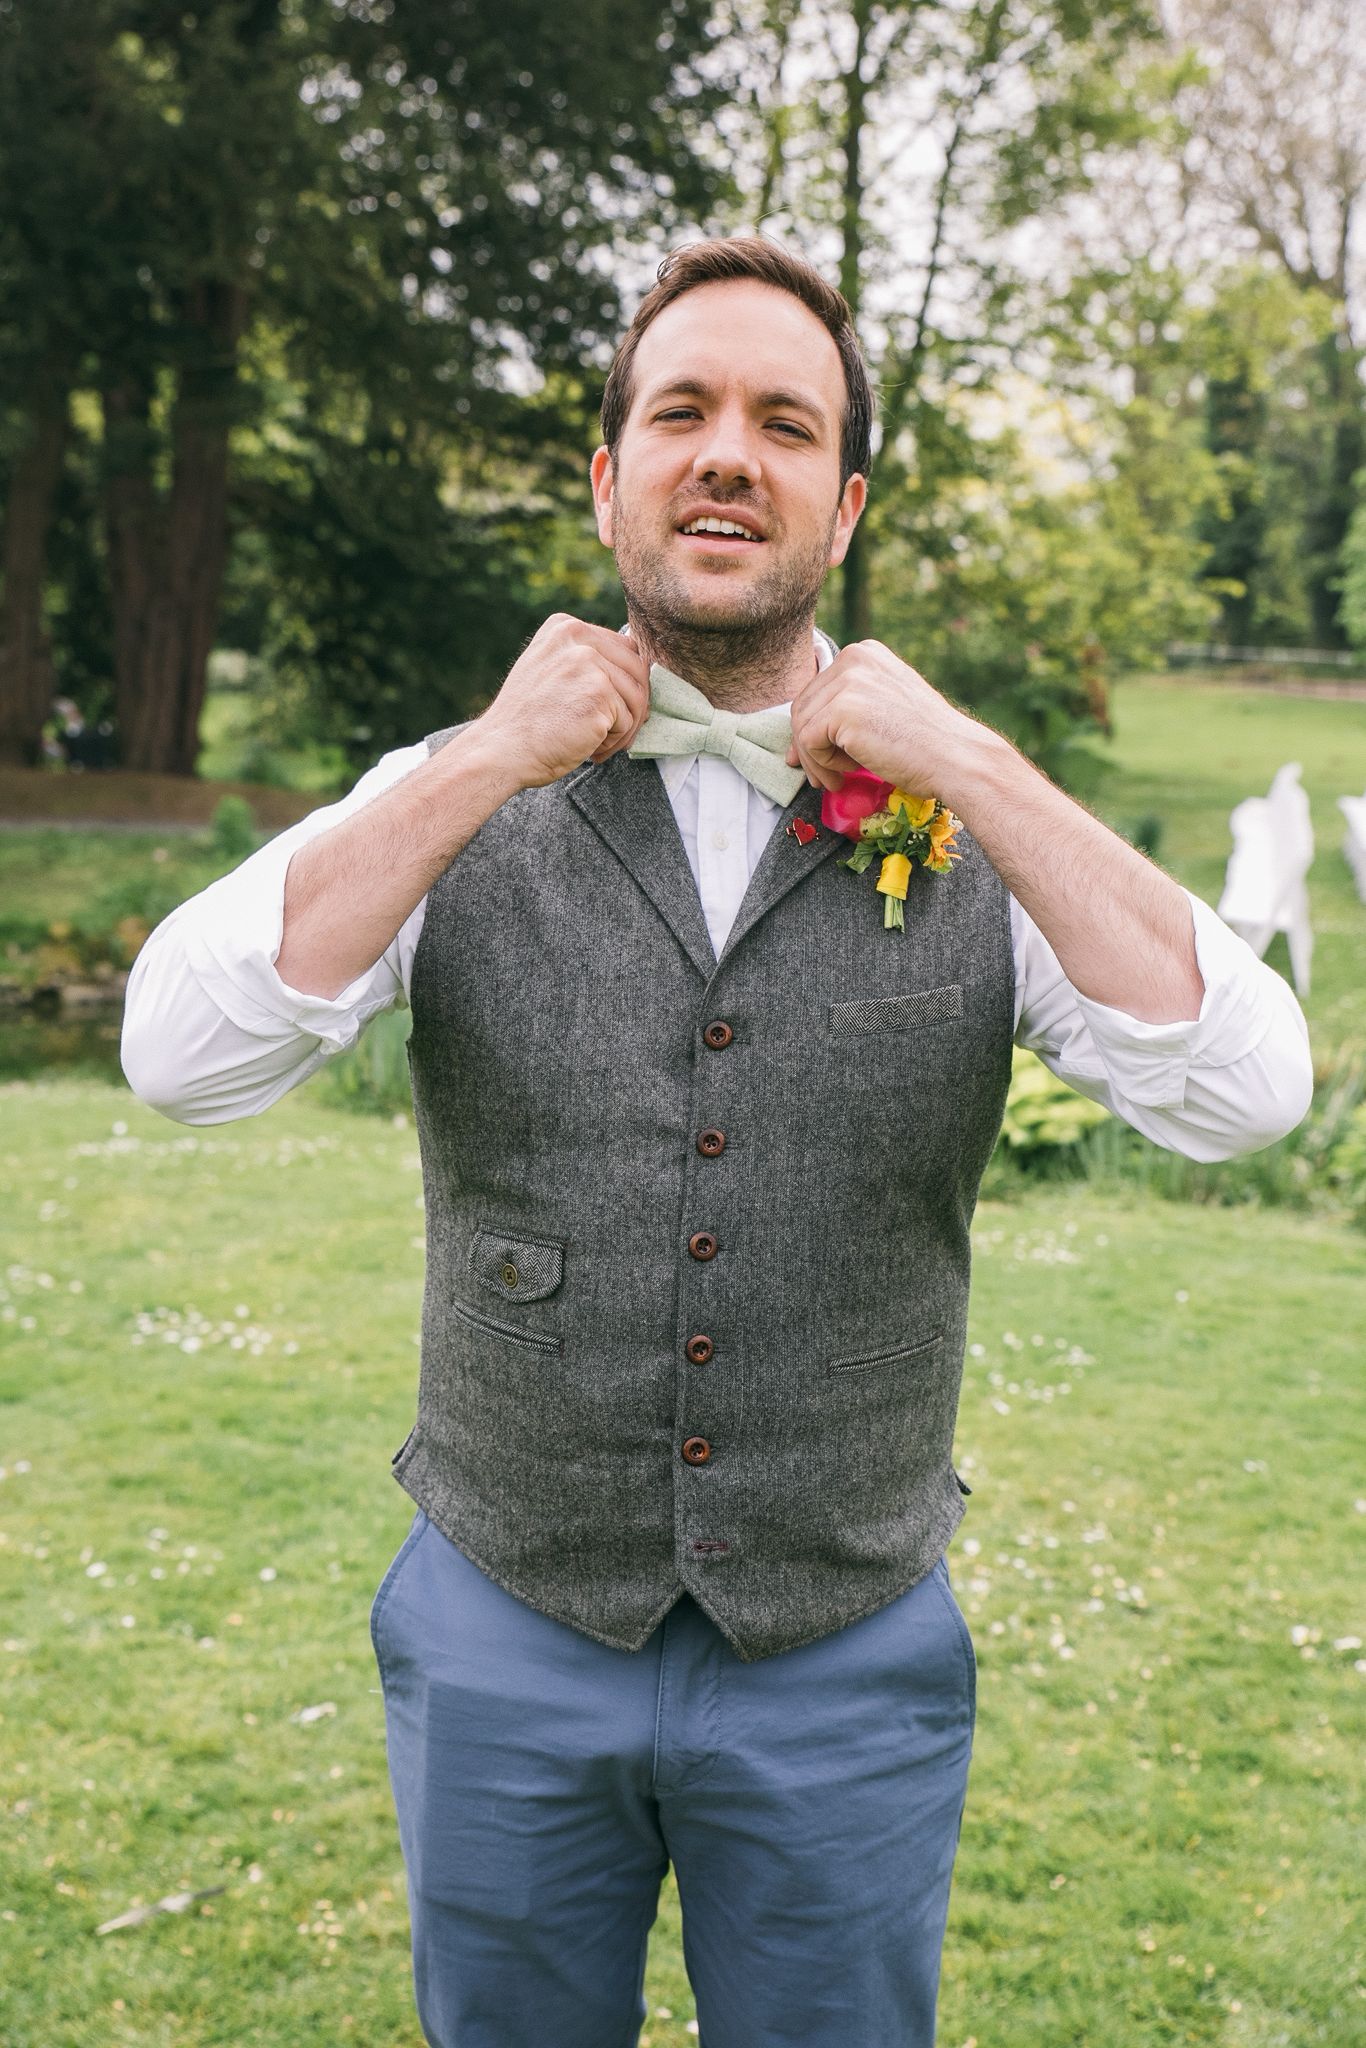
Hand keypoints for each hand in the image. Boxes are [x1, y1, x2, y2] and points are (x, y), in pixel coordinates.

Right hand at [476, 615, 650, 788]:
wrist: (502, 750)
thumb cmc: (525, 720)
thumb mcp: (548, 670)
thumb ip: (581, 659)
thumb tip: (635, 669)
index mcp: (565, 627)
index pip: (624, 648)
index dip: (624, 683)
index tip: (609, 708)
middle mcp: (578, 639)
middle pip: (637, 670)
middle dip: (632, 707)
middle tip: (612, 732)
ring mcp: (589, 665)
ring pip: (637, 698)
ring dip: (624, 728)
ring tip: (596, 743)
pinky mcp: (599, 695)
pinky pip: (628, 722)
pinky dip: (614, 742)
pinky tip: (590, 749)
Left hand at [785, 639, 978, 802]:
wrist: (955, 757)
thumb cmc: (926, 742)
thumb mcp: (885, 705)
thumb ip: (848, 708)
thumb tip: (799, 738)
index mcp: (864, 653)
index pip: (817, 690)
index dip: (812, 728)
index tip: (818, 758)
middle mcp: (854, 658)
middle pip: (802, 706)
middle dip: (807, 748)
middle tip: (823, 777)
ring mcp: (848, 681)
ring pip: (801, 726)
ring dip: (815, 761)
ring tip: (839, 778)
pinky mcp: (842, 709)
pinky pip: (808, 742)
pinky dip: (822, 765)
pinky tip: (850, 773)